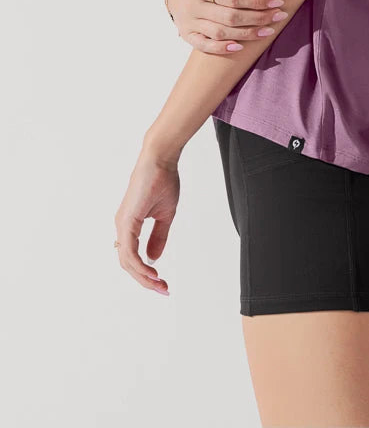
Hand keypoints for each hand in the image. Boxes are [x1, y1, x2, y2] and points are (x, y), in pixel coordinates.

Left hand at [114, 151, 179, 295]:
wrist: (160, 160)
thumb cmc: (163, 181)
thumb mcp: (165, 215)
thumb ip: (158, 237)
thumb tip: (153, 258)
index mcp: (129, 225)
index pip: (133, 258)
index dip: (146, 273)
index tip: (163, 283)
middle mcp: (122, 227)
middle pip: (127, 264)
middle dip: (145, 280)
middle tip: (163, 289)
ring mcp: (122, 224)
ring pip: (127, 261)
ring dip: (143, 276)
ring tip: (160, 284)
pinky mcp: (127, 221)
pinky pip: (129, 251)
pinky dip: (139, 265)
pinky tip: (151, 271)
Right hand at [166, 0, 289, 54]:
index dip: (256, 1)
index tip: (276, 1)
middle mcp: (193, 7)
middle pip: (230, 17)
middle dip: (258, 18)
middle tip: (279, 16)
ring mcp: (190, 23)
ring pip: (221, 33)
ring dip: (247, 34)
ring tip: (268, 31)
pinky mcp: (188, 35)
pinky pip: (204, 46)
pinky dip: (222, 48)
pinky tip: (241, 47)